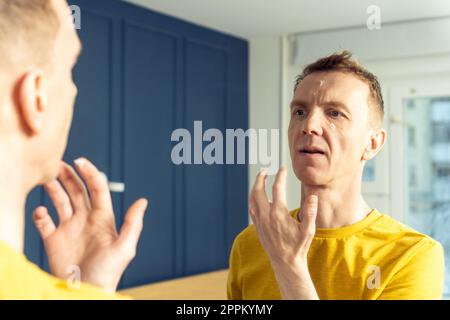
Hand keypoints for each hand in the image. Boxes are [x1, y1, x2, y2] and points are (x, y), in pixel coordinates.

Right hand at [33, 158, 147, 292]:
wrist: (86, 291)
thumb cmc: (108, 273)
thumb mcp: (125, 248)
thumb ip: (132, 224)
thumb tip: (143, 201)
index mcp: (102, 218)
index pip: (97, 189)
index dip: (90, 173)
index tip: (81, 161)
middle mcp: (85, 219)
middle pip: (76, 191)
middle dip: (69, 176)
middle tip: (57, 163)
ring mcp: (69, 228)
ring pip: (60, 201)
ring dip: (53, 188)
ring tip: (45, 177)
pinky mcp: (54, 240)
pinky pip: (44, 222)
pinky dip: (39, 214)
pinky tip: (41, 213)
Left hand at [249, 166, 318, 298]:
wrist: (285, 263)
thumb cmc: (298, 246)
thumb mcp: (308, 230)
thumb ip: (311, 212)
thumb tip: (313, 196)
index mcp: (279, 214)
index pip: (278, 189)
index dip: (280, 176)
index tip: (282, 168)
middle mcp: (266, 216)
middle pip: (258, 191)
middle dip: (260, 178)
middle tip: (265, 170)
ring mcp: (260, 222)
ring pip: (253, 199)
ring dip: (255, 187)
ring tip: (260, 180)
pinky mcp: (257, 227)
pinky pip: (252, 209)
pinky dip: (253, 200)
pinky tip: (257, 197)